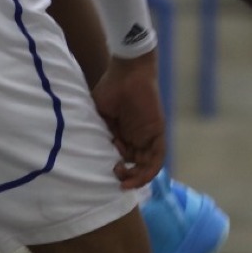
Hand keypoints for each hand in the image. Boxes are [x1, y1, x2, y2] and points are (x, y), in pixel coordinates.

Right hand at [91, 51, 164, 187]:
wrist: (127, 71)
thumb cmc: (111, 88)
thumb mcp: (100, 113)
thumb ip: (100, 130)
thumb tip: (93, 149)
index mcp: (124, 133)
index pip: (124, 158)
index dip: (118, 169)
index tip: (107, 172)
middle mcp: (137, 137)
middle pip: (137, 165)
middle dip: (128, 176)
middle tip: (116, 176)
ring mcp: (148, 135)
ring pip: (148, 164)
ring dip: (138, 177)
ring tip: (125, 181)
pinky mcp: (157, 132)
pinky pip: (158, 156)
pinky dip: (151, 170)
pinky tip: (139, 177)